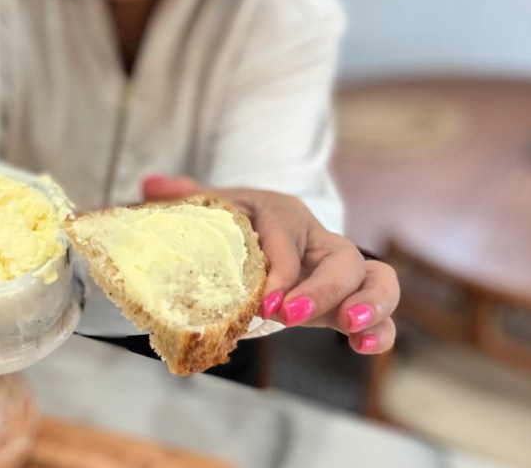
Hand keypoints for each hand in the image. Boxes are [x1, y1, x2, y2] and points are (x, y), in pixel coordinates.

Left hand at [142, 175, 398, 353]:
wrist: (258, 235)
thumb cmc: (233, 225)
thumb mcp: (211, 209)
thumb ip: (185, 199)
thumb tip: (151, 184)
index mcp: (283, 214)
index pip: (289, 236)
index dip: (283, 270)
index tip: (265, 302)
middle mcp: (319, 240)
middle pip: (343, 257)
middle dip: (322, 289)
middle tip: (290, 316)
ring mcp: (340, 272)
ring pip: (377, 280)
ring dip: (368, 304)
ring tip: (349, 328)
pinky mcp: (348, 302)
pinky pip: (378, 312)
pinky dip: (379, 330)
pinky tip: (364, 347)